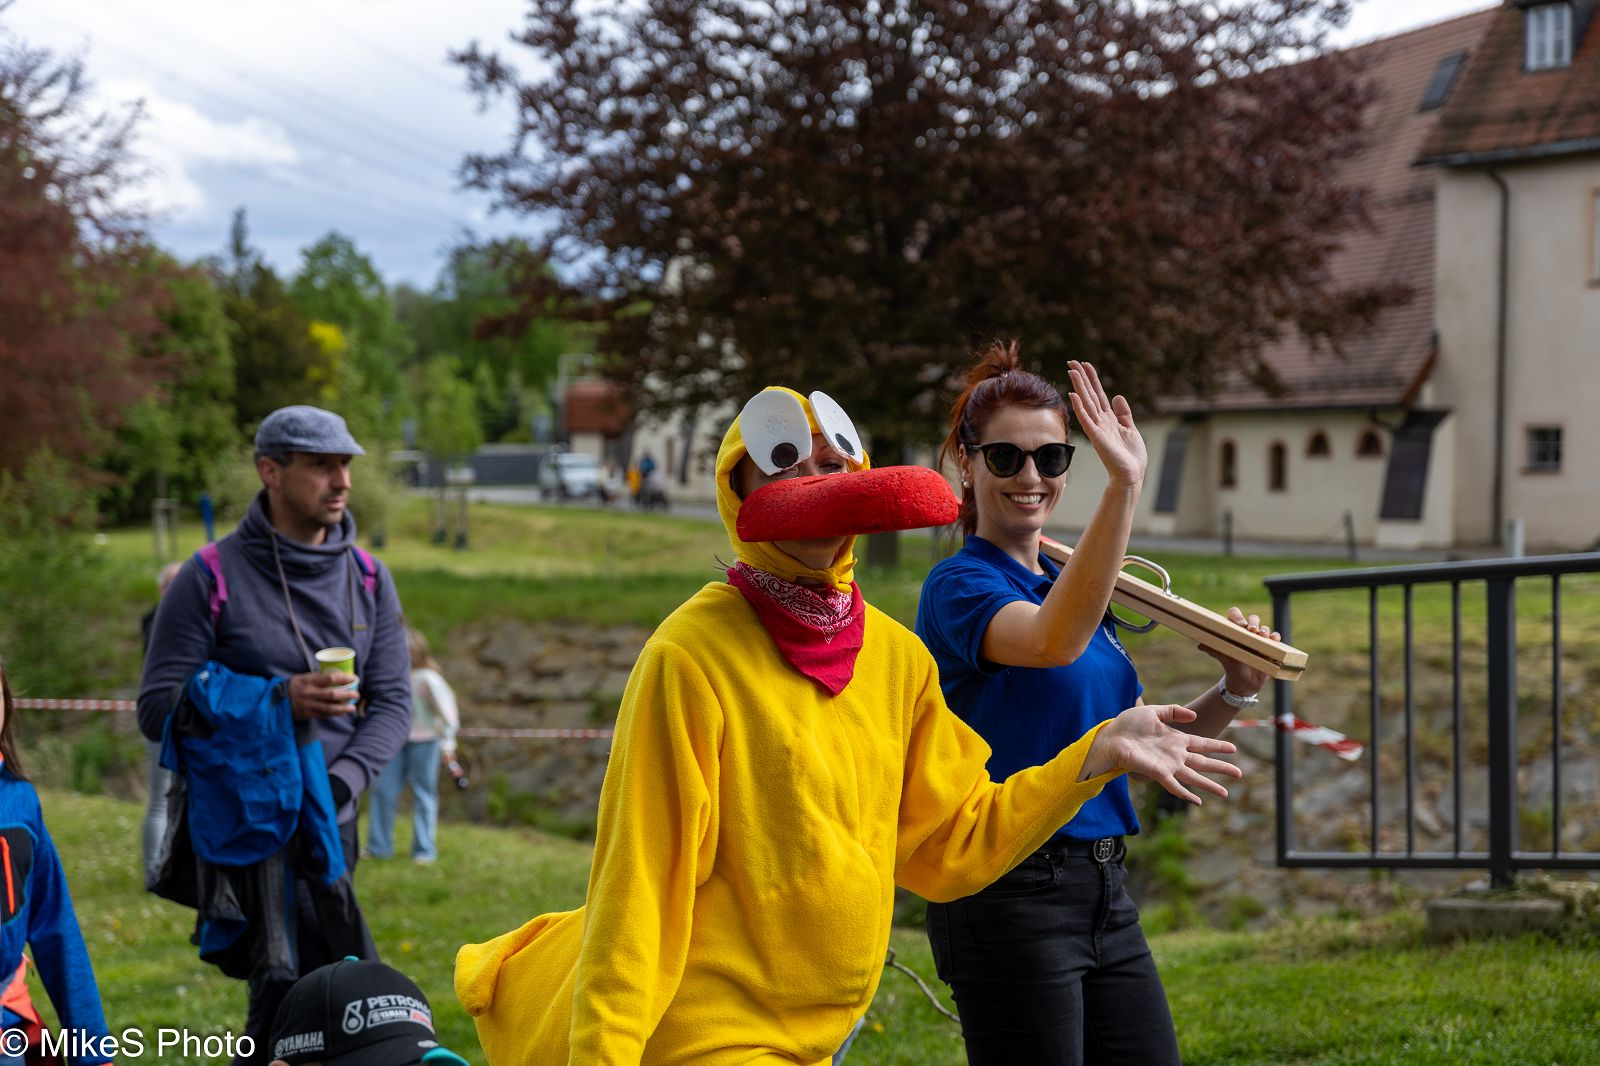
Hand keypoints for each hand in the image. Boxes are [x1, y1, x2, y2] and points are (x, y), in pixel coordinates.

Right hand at [288, 671, 359, 720]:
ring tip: (353, 707)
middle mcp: (309, 692)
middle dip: (347, 695)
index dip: (344, 678)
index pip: (330, 678)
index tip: (354, 678)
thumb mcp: (304, 678)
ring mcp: (308, 704)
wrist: (277, 701)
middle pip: (332, 694)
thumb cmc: (295, 686)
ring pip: (329, 708)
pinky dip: (335, 713)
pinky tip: (343, 712)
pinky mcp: (308, 714)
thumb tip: (338, 675)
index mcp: (309, 680)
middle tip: (356, 694)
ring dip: (343, 708)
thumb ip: (318, 677)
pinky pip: (324, 714)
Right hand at [1066, 359, 1146, 487]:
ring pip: (1086, 403)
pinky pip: (1087, 420)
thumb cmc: (1131, 456)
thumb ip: (1124, 413)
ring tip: (1071, 371)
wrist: (1132, 474)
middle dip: (1081, 378)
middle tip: (1071, 361)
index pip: (1098, 394)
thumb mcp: (1130, 429)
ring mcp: (1097, 428)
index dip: (1092, 379)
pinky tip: (1074, 396)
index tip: (1085, 364)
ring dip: (1079, 387)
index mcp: (1109, 418)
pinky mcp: (1097, 438)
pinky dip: (1080, 408)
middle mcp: (1100, 421)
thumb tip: (1118, 396)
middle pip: (1089, 394)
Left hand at [1082, 704, 1241, 804]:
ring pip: (1194, 777)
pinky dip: (1186, 794)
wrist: (1112, 736)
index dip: (1217, 746)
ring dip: (1210, 785)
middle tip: (1239, 774)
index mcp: (1175, 739)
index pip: (1202, 744)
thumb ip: (1174, 711)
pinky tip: (1198, 802)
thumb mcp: (1154, 711)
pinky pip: (1174, 786)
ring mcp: (1168, 765)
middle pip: (1203, 762)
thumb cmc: (1128, 724)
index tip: (1233, 749)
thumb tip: (1194, 717)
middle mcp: (1174, 754)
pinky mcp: (1158, 773)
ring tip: (1226, 794)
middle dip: (1221, 768)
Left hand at [1199, 606, 1280, 696]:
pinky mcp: (1270, 647)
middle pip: (1253, 619)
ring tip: (1262, 635)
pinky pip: (1275, 638)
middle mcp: (1248, 633)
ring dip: (1264, 629)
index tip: (1239, 624)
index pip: (1235, 616)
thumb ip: (1214, 650)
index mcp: (1235, 632)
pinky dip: (1275, 636)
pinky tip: (1274, 639)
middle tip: (1251, 629)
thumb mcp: (1224, 659)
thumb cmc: (1232, 668)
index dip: (1237, 616)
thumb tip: (1200, 645)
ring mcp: (1260, 640)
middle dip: (1253, 622)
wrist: (1244, 684)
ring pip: (1264, 628)